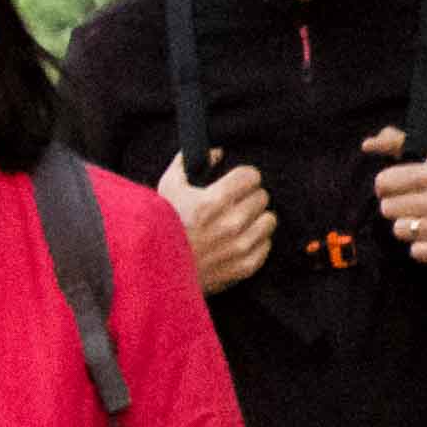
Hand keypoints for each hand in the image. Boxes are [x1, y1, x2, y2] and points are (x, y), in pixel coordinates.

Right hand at [159, 154, 273, 290]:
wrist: (157, 273)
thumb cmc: (161, 229)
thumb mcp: (166, 189)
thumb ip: (187, 162)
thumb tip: (216, 152)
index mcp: (213, 201)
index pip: (252, 176)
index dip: (243, 177)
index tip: (237, 183)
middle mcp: (231, 223)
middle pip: (262, 196)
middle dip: (249, 198)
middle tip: (235, 205)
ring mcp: (240, 246)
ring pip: (269, 220)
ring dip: (256, 219)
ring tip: (240, 223)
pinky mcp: (245, 266)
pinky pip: (266, 245)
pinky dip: (256, 242)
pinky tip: (239, 241)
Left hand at [362, 127, 426, 264]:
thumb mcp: (426, 156)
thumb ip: (395, 143)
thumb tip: (367, 144)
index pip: (383, 182)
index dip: (385, 185)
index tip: (395, 187)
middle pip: (387, 208)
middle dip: (396, 207)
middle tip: (412, 205)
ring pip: (399, 231)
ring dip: (407, 227)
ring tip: (423, 220)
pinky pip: (417, 252)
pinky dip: (422, 247)